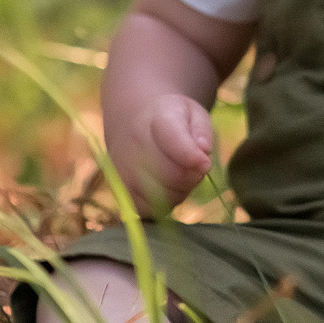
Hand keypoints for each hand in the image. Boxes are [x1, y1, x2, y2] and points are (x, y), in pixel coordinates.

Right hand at [118, 93, 216, 212]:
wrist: (129, 116)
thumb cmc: (169, 116)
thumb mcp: (193, 113)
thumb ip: (202, 132)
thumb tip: (203, 153)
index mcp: (158, 120)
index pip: (174, 142)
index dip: (193, 158)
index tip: (205, 163)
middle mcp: (135, 144)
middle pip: (170, 175)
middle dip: (191, 178)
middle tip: (195, 168)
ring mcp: (122, 168)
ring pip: (159, 196)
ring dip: (178, 192)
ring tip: (179, 175)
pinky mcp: (118, 188)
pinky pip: (144, 209)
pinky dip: (160, 205)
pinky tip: (165, 188)